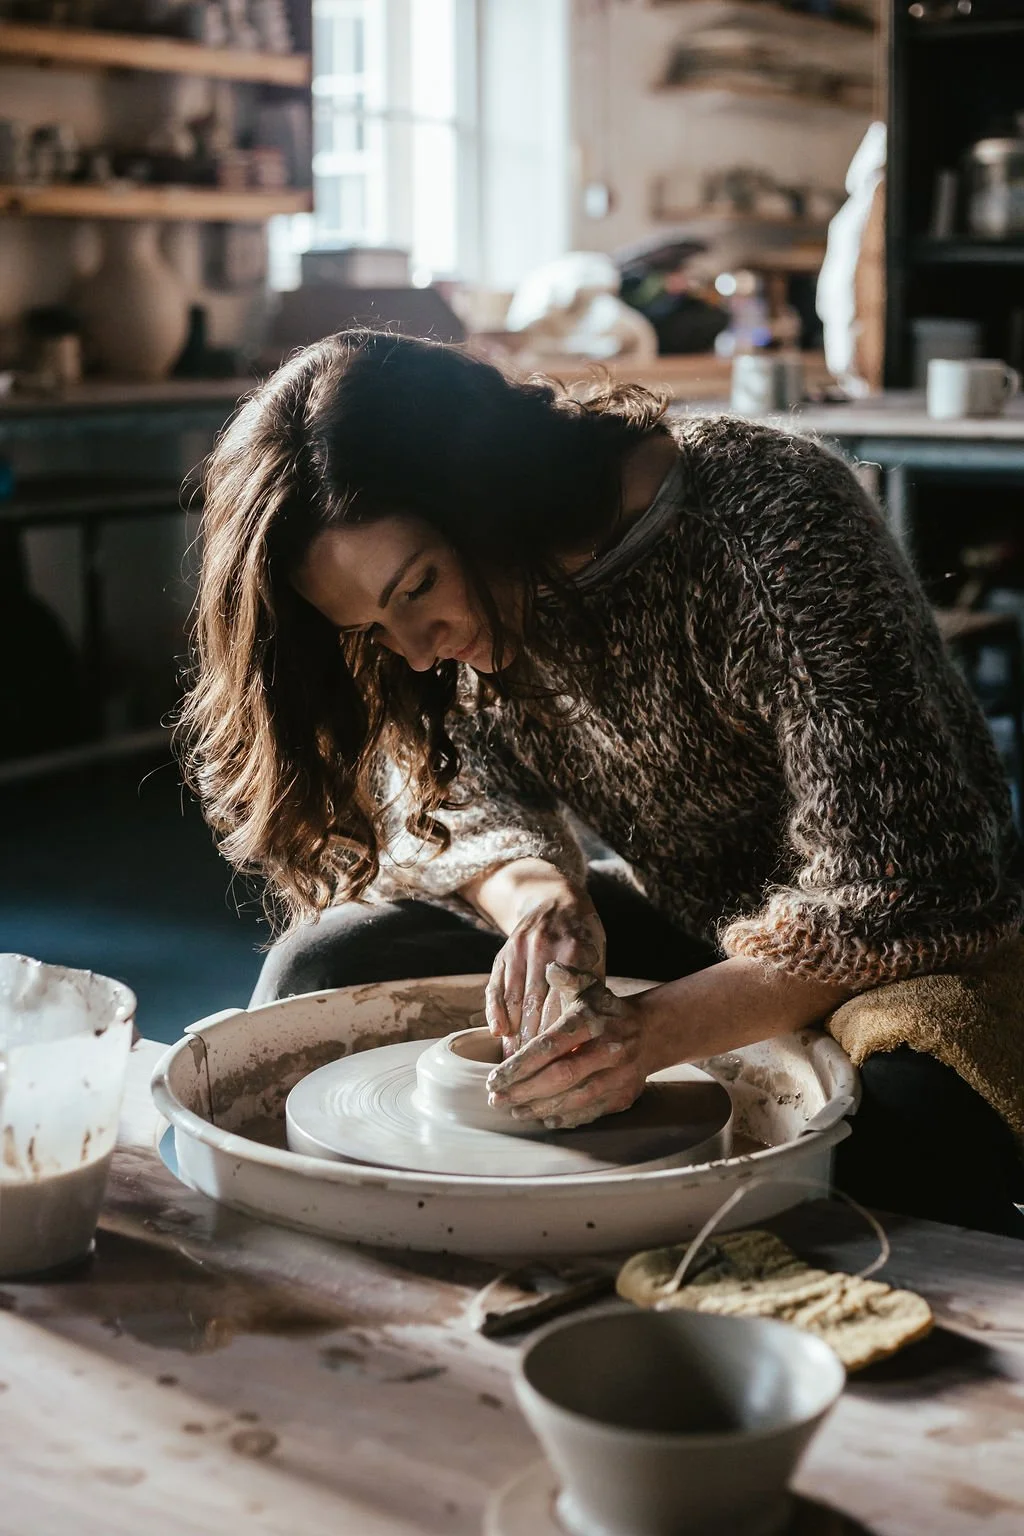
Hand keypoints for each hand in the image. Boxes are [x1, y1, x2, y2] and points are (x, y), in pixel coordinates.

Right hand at [484, 892, 604, 1052]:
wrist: (556, 900)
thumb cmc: (584, 940)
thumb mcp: (597, 958)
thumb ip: (590, 993)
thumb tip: (585, 1039)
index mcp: (576, 950)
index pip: (566, 1002)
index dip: (561, 1035)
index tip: (559, 1064)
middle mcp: (545, 948)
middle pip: (537, 1006)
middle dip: (533, 1043)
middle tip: (532, 1074)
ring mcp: (520, 949)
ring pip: (514, 1000)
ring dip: (513, 1034)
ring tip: (513, 1064)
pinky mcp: (504, 952)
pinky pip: (495, 987)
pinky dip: (495, 1012)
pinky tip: (497, 1033)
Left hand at [485, 962, 653, 1128]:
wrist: (649, 1032)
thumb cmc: (605, 1010)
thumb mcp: (588, 988)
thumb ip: (568, 978)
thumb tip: (550, 967)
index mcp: (591, 1022)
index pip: (550, 1046)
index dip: (520, 1064)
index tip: (495, 1077)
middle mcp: (607, 1050)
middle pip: (560, 1076)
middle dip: (524, 1090)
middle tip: (496, 1099)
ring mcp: (618, 1075)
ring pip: (575, 1098)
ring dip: (541, 1107)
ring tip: (514, 1110)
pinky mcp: (624, 1095)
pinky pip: (592, 1111)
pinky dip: (567, 1118)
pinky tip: (544, 1118)